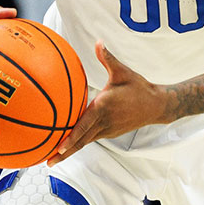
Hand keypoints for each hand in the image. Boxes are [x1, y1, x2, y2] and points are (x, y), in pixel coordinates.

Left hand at [49, 42, 168, 164]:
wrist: (156, 105)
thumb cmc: (138, 86)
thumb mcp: (122, 71)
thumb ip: (107, 58)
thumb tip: (98, 42)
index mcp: (104, 107)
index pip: (84, 126)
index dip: (71, 138)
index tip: (59, 148)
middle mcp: (104, 122)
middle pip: (81, 140)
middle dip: (63, 153)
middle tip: (47, 162)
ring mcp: (107, 130)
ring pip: (85, 142)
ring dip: (69, 151)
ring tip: (52, 159)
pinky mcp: (110, 132)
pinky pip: (91, 139)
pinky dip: (78, 144)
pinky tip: (68, 146)